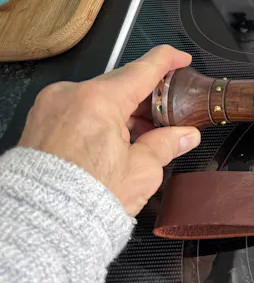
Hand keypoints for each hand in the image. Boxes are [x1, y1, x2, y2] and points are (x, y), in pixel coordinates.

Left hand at [18, 45, 201, 215]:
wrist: (41, 224)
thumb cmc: (83, 200)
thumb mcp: (141, 171)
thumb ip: (166, 144)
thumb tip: (184, 135)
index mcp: (98, 100)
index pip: (143, 68)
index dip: (168, 60)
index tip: (181, 59)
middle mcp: (70, 95)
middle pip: (119, 84)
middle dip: (146, 97)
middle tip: (167, 114)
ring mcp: (51, 107)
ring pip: (97, 97)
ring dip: (122, 110)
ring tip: (142, 136)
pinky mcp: (40, 122)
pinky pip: (78, 109)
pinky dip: (99, 118)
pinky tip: (115, 140)